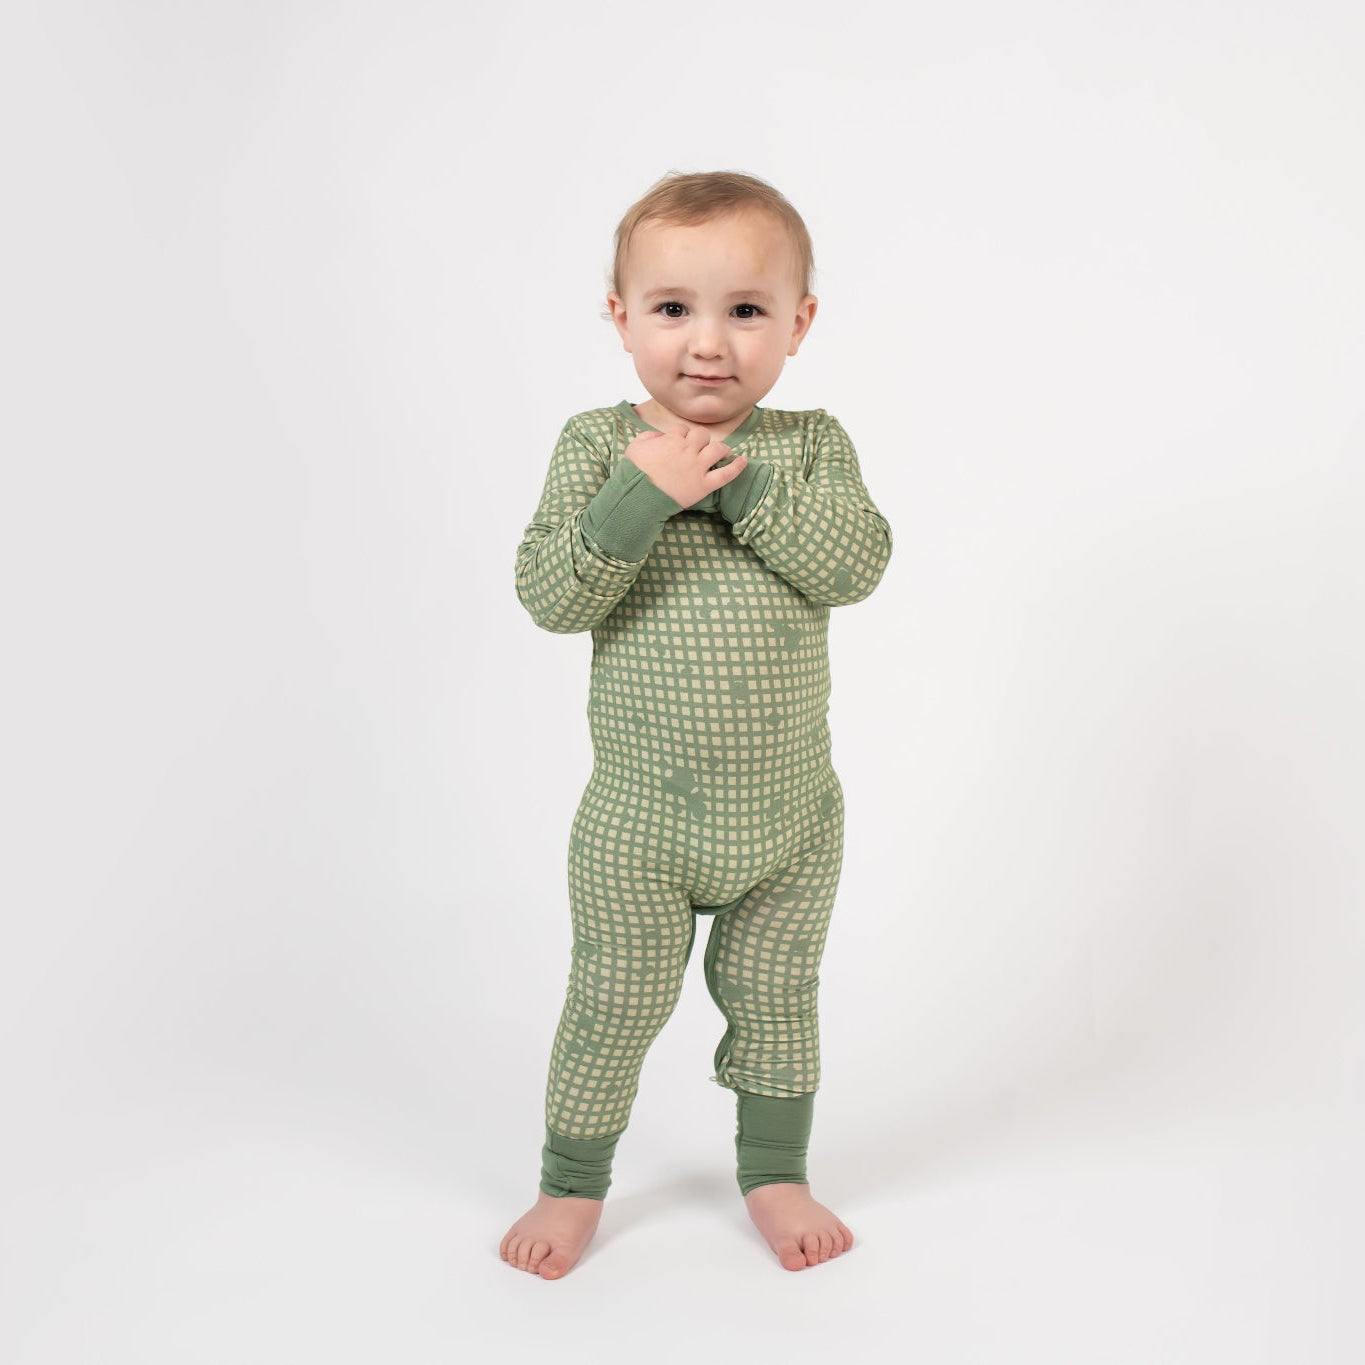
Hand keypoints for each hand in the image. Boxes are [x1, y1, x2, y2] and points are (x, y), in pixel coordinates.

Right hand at [623, 425, 747, 509]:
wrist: (638, 494)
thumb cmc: (634, 472)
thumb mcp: (636, 446)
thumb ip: (650, 437)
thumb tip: (660, 436)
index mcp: (672, 440)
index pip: (683, 430)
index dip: (682, 435)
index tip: (680, 442)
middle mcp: (688, 450)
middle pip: (702, 435)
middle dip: (701, 439)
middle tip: (700, 448)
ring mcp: (698, 467)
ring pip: (717, 449)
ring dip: (721, 449)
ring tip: (723, 452)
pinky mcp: (704, 485)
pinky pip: (726, 474)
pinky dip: (737, 467)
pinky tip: (743, 461)